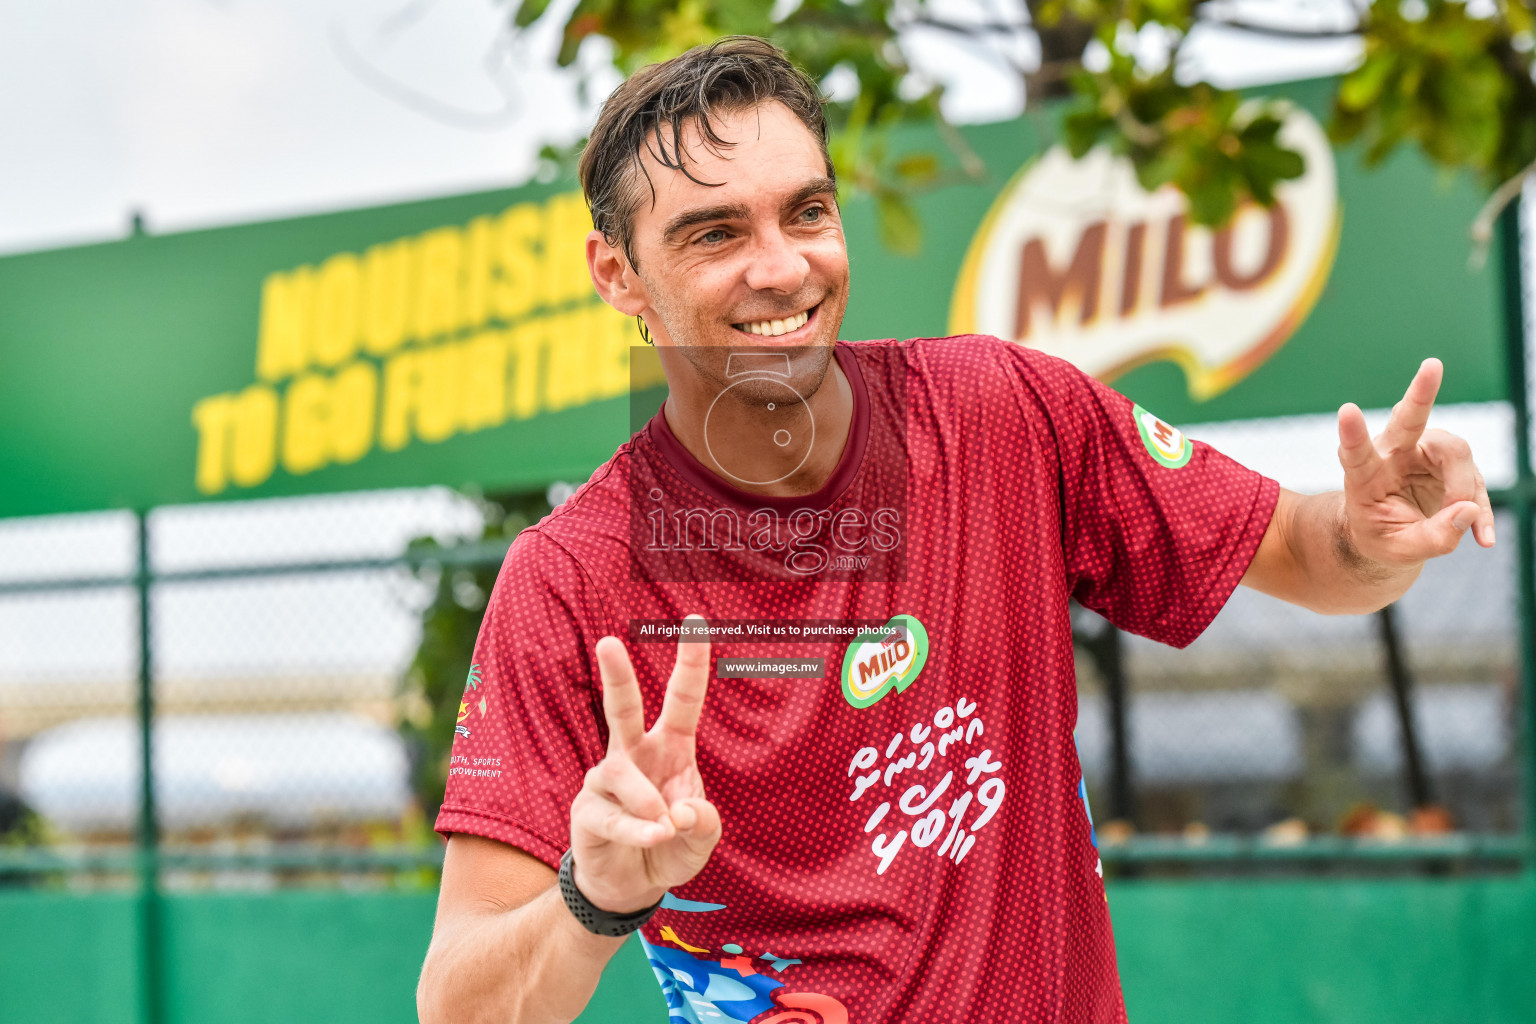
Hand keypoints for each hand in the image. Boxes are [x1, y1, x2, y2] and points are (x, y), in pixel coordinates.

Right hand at [568, 615, 721, 913]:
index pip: (682, 699)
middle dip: (615, 675)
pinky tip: (653, 838)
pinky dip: (637, 830)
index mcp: (671, 748)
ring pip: (620, 773)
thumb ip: (703, 823)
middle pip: (623, 708)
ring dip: (647, 802)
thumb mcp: (701, 840)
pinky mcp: (586, 810)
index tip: (696, 621)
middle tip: (608, 642)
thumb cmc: (670, 847)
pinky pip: (611, 815)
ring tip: (664, 828)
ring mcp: (606, 780)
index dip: (691, 662)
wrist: (631, 885)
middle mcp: (635, 755)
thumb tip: (680, 810)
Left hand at [1337, 357, 1494, 568]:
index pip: (1356, 453)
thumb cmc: (1382, 537)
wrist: (1390, 534)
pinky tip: (1484, 539)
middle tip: (1432, 365)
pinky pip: (1475, 479)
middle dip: (1421, 393)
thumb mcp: (1399, 550)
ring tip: (1456, 526)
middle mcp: (1393, 454)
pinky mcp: (1452, 462)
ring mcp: (1425, 453)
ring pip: (1455, 453)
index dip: (1352, 433)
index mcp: (1364, 475)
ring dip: (1462, 490)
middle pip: (1408, 420)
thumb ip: (1432, 537)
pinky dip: (1480, 511)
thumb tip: (1469, 511)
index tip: (1346, 410)